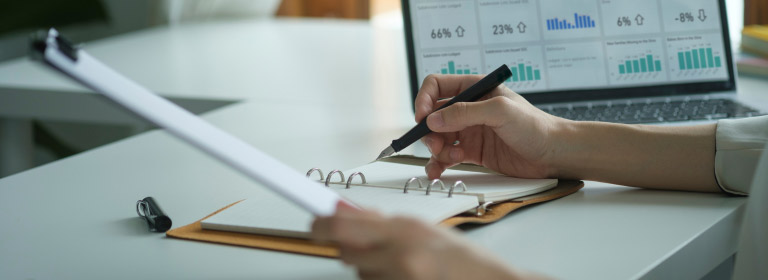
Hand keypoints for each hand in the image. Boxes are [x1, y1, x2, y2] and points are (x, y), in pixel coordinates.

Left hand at [311, 202, 533, 279]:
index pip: (343, 225)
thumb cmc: (465, 261)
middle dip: (351, 249)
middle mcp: (399, 256)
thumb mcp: (424, 230)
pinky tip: (406, 277)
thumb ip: (384, 223)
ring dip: (370, 270)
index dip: (320, 225)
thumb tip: (347, 213)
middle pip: (346, 253)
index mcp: (404, 230)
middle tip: (371, 247)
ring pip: (360, 275)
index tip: (313, 223)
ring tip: (401, 267)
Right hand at [415, 74, 563, 178]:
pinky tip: (439, 171)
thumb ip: (465, 113)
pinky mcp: (473, 152)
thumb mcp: (500, 111)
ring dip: (435, 149)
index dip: (424, 100)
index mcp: (475, 89)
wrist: (554, 154)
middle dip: (428, 131)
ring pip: (437, 138)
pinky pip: (446, 156)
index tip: (422, 118)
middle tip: (436, 145)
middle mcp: (469, 109)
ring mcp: (470, 131)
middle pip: (433, 115)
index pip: (437, 86)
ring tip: (448, 158)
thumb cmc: (535, 126)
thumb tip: (432, 119)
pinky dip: (438, 164)